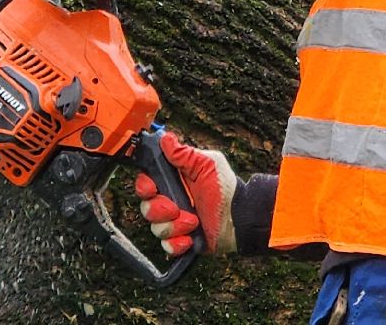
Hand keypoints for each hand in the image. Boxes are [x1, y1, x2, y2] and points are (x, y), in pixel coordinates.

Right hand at [133, 133, 237, 255]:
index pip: (146, 183)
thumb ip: (185, 154)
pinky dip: (178, 243)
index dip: (145, 186)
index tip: (153, 188)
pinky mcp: (181, 240)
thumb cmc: (226, 188)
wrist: (240, 217)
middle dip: (159, 210)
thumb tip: (165, 139)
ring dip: (174, 226)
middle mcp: (171, 201)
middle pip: (146, 207)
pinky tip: (190, 238)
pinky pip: (167, 246)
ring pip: (156, 228)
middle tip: (175, 209)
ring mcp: (175, 222)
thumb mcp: (207, 165)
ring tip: (193, 222)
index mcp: (174, 181)